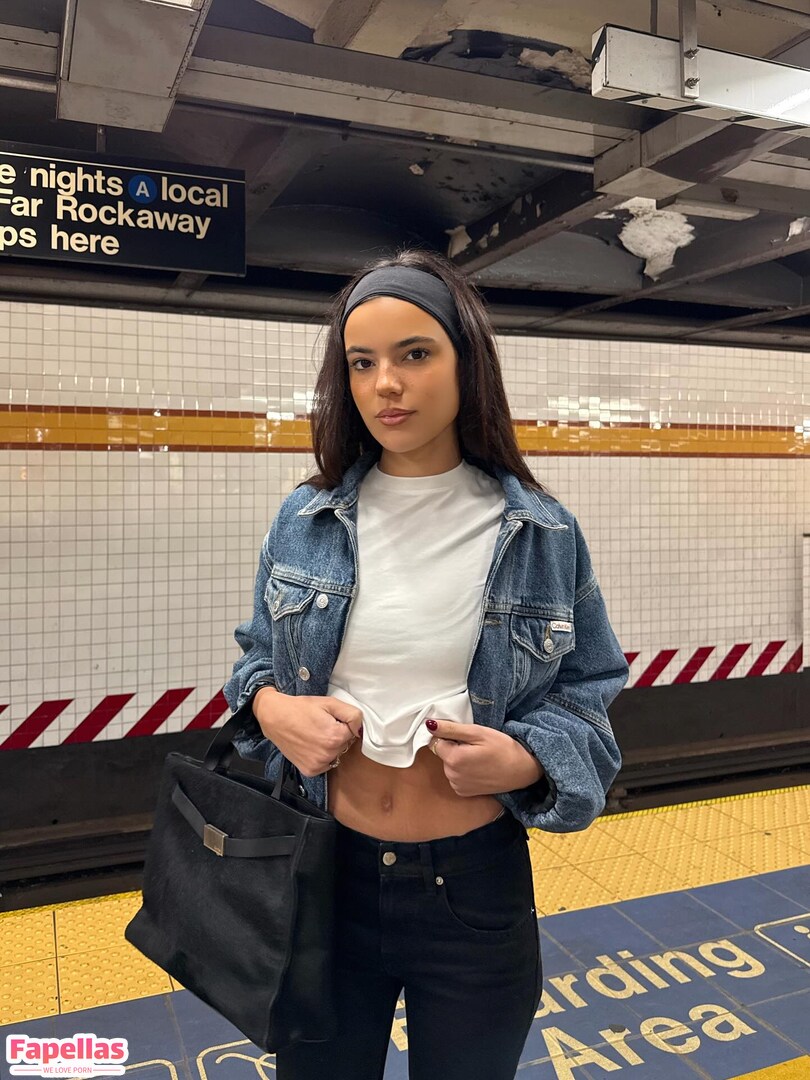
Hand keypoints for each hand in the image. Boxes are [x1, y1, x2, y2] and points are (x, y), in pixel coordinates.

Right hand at [254, 688, 362, 776]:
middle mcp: (328, 754)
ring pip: (336, 754)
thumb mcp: (329, 703)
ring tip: (314, 734)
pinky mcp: (310, 771)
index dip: (343, 723)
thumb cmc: (301, 708)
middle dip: (338, 735)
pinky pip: (326, 764)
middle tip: (321, 725)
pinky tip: (310, 745)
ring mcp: (318, 764)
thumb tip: (362, 729)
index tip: (330, 718)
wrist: (275, 717)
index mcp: (335, 737)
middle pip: (345, 744)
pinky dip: (321, 756)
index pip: (354, 731)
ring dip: (330, 746)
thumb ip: (352, 714)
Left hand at [426, 719, 543, 796]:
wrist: (522, 770)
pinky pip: (455, 777)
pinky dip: (462, 771)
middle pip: (442, 754)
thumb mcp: (478, 732)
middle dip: (453, 748)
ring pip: (448, 765)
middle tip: (475, 745)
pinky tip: (478, 768)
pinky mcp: (464, 793)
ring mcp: (457, 786)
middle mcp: (451, 775)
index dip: (449, 736)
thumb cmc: (503, 748)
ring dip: (458, 760)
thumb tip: (428, 724)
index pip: (436, 741)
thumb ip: (451, 729)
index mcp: (453, 759)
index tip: (465, 737)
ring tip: (478, 757)